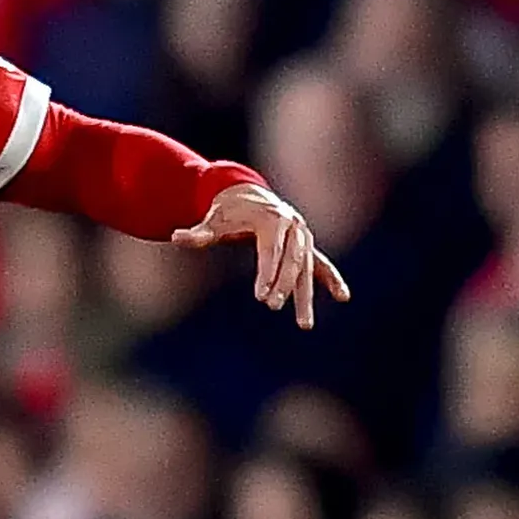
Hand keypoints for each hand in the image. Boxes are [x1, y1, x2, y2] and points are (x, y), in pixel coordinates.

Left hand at [174, 183, 348, 328]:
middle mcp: (292, 226)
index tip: (261, 295)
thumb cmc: (227, 210)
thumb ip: (198, 233)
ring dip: (305, 296)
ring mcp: (302, 236)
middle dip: (282, 285)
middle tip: (271, 306)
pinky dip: (331, 279)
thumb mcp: (212, 220)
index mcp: (271, 219)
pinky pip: (320, 264)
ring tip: (303, 325)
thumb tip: (175, 237)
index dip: (267, 272)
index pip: (271, 250)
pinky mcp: (306, 245)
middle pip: (290, 261)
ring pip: (306, 269)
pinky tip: (343, 296)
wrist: (248, 193)